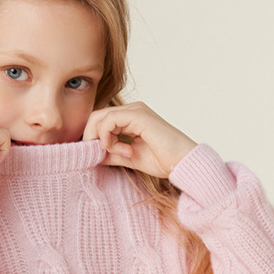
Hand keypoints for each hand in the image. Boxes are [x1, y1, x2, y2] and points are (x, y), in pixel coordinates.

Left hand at [82, 102, 196, 176]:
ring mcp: (135, 111)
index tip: (97, 156)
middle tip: (97, 155)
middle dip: (91, 137)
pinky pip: (109, 120)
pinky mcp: (138, 115)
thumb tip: (93, 155)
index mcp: (131, 119)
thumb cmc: (163, 161)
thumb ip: (112, 154)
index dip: (93, 138)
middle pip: (97, 116)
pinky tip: (119, 149)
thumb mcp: (130, 158)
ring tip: (119, 153)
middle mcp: (132, 111)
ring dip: (102, 139)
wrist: (182, 162)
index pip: (101, 121)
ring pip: (101, 117)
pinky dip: (108, 136)